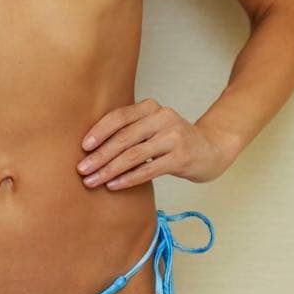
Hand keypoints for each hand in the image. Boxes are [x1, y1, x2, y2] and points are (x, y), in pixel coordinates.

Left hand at [77, 98, 239, 189]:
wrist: (211, 149)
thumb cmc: (173, 141)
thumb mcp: (152, 128)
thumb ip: (129, 131)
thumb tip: (90, 148)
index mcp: (151, 107)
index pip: (119, 117)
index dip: (99, 131)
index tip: (83, 147)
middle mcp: (162, 118)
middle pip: (123, 138)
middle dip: (100, 155)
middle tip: (82, 169)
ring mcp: (173, 137)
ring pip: (133, 155)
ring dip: (109, 170)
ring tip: (92, 181)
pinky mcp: (181, 157)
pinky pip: (148, 169)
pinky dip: (128, 178)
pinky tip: (113, 185)